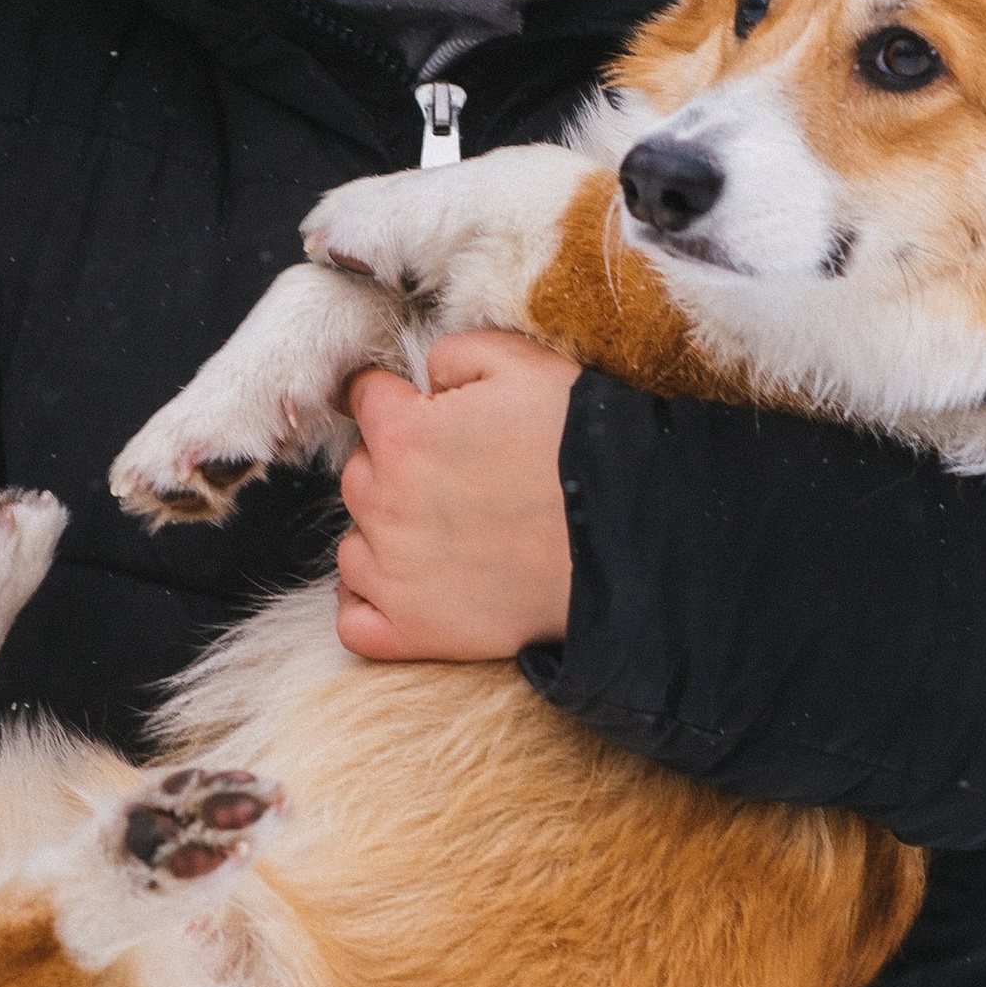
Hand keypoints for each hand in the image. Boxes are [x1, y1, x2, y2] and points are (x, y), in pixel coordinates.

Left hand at [335, 326, 579, 660]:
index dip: (398, 399)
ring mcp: (393, 574)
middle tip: (457, 474)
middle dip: (395, 465)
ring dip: (385, 533)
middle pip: (359, 471)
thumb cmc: (581, 448)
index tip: (424, 410)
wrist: (630, 539)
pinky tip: (405, 588)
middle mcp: (383, 502)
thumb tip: (425, 376)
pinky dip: (371, 604)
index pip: (363, 398)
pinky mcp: (414, 631)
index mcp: (402, 433)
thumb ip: (454, 355)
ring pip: (355, 543)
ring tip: (447, 532)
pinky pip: (354, 620)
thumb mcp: (524, 364)